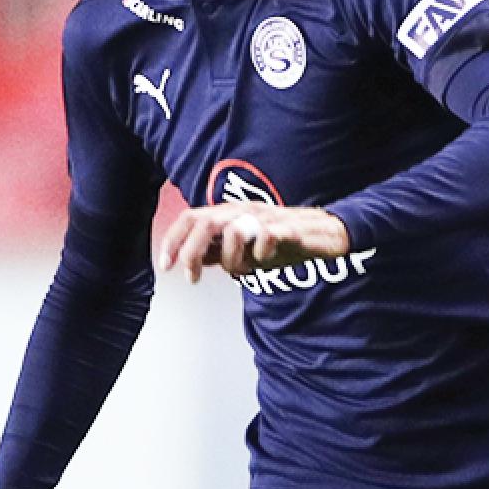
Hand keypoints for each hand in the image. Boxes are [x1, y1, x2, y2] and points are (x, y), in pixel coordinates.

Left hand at [157, 202, 351, 283]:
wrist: (322, 233)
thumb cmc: (281, 240)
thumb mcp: (243, 250)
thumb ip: (217, 252)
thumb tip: (191, 260)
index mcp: (229, 214)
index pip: (191, 218)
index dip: (173, 240)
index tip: (165, 266)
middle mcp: (243, 211)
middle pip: (205, 222)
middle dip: (191, 251)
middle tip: (190, 277)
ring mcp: (266, 218)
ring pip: (234, 230)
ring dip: (229, 257)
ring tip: (239, 270)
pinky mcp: (289, 228)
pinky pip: (270, 235)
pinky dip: (261, 250)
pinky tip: (263, 259)